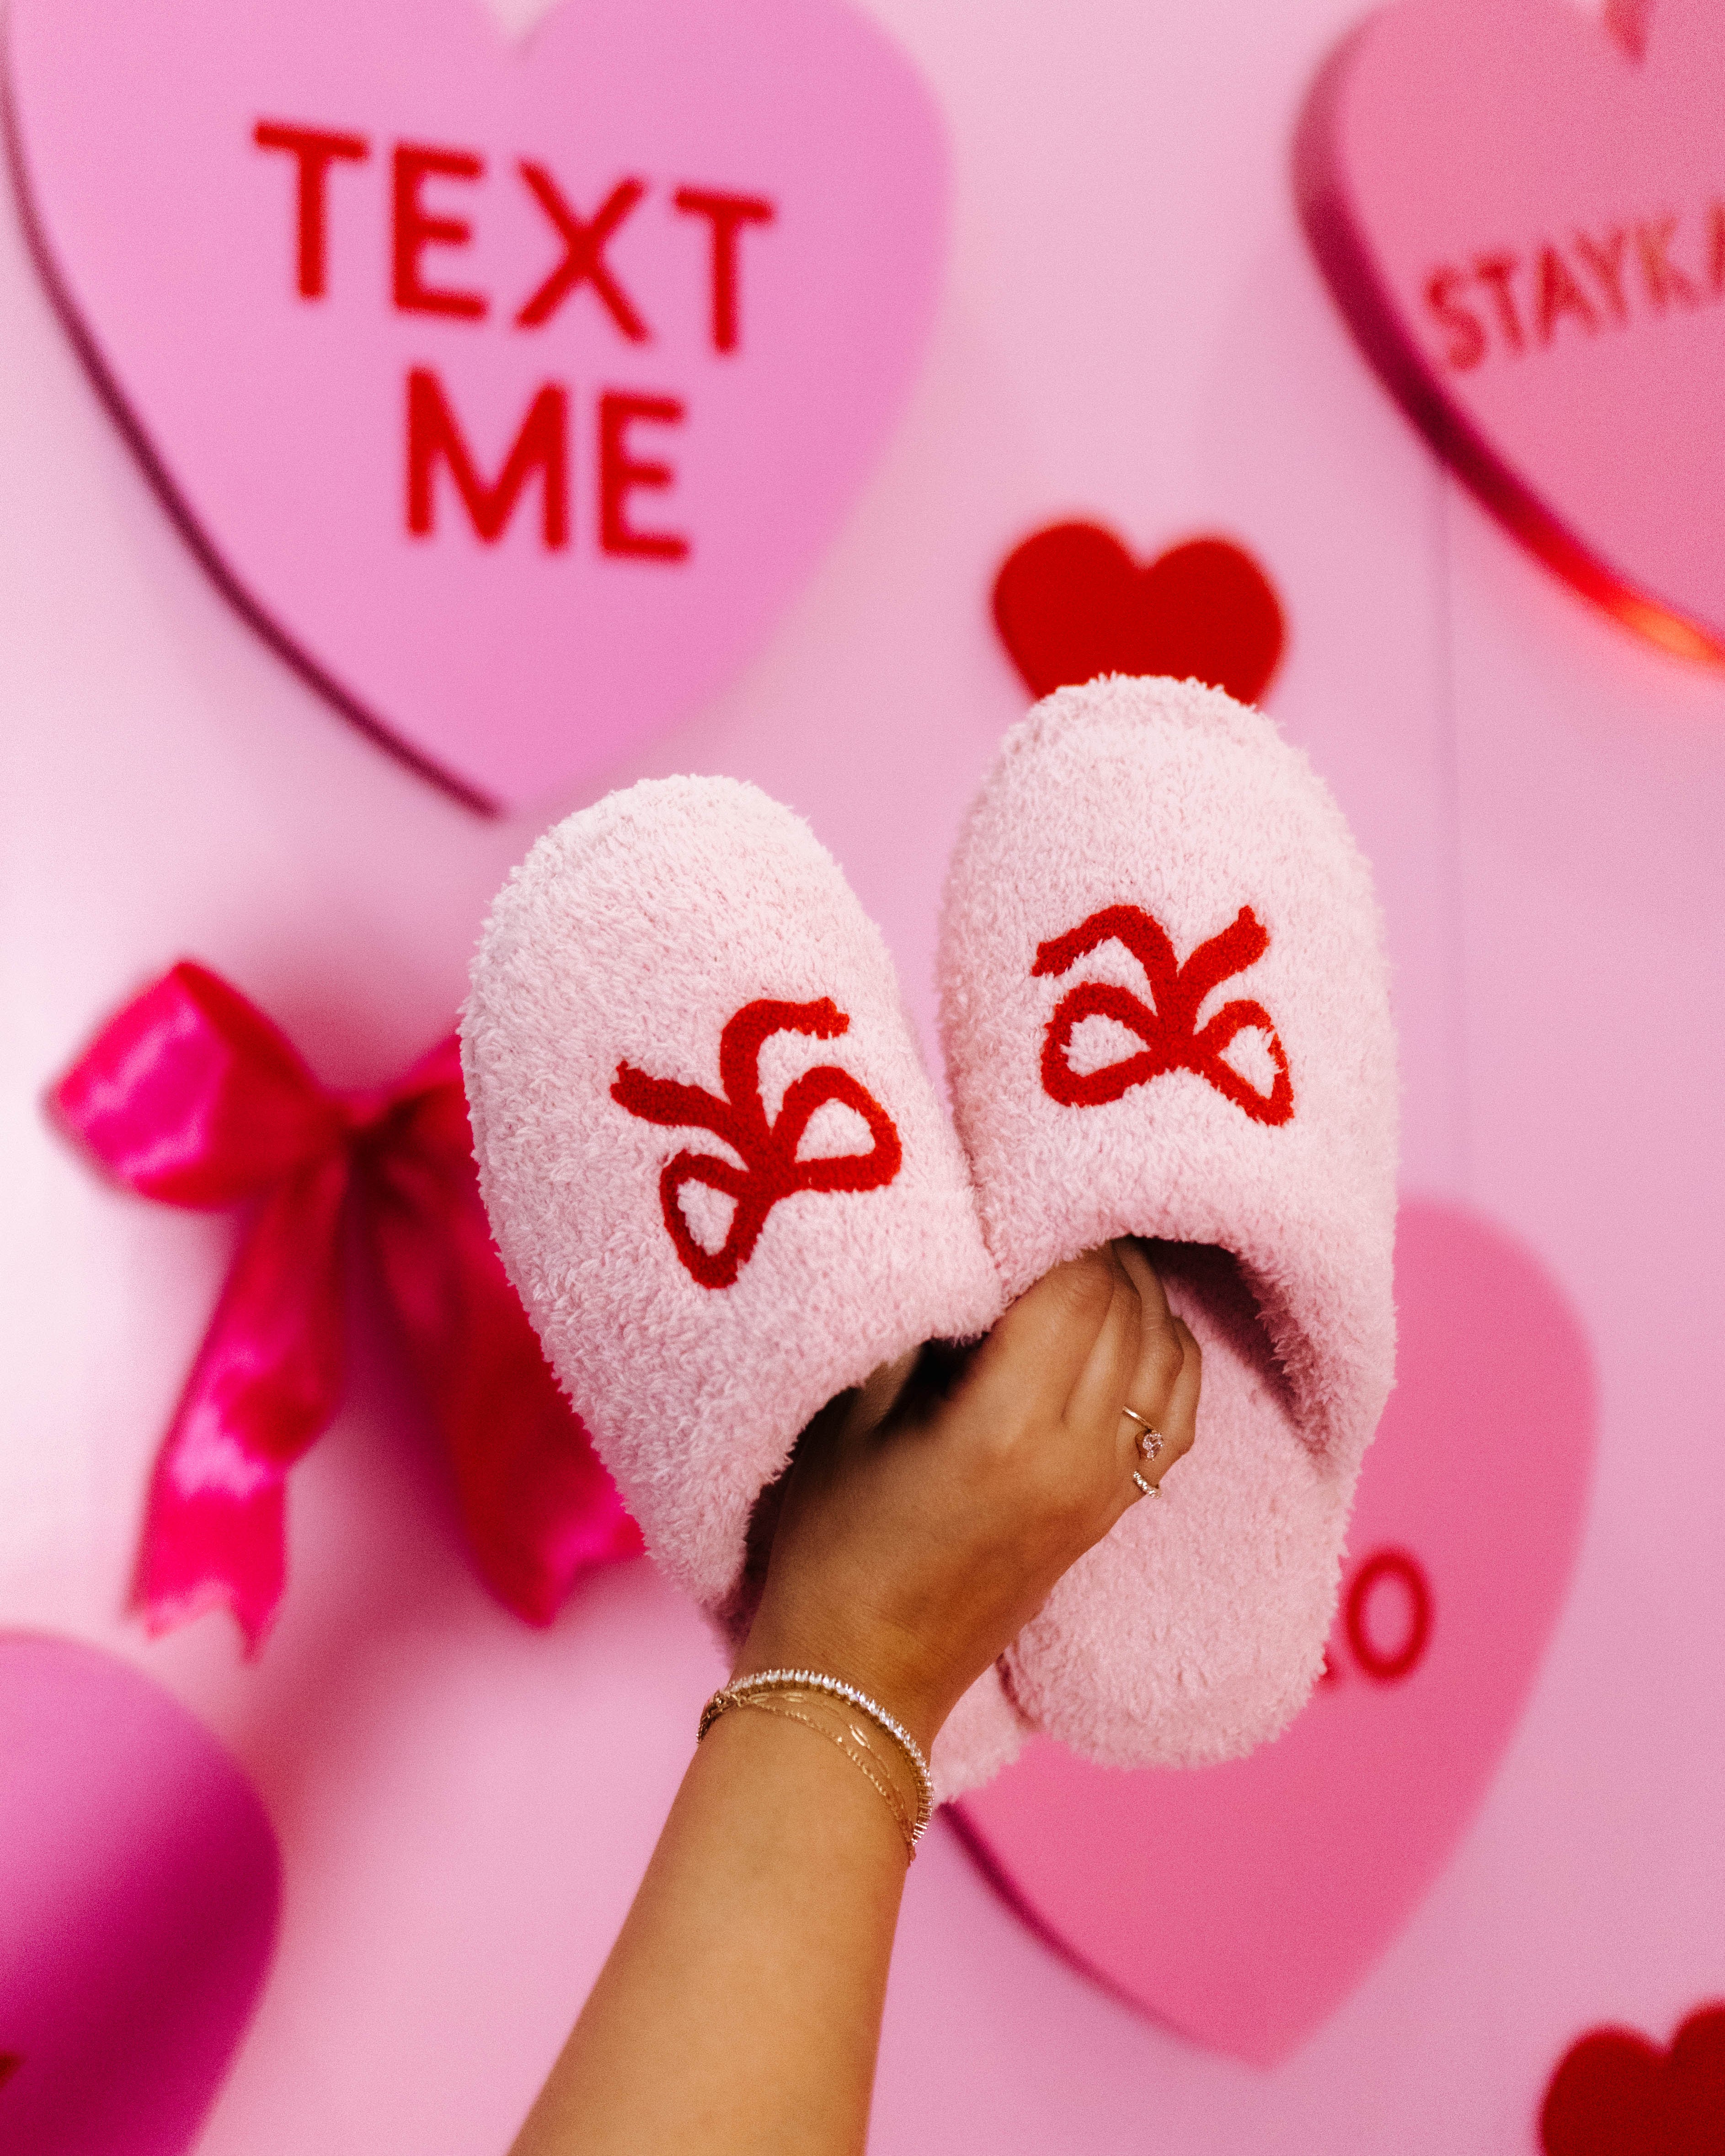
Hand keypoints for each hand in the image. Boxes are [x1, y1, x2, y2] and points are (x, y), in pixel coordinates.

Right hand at [735, 1241, 1201, 1752]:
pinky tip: (1137, 1321)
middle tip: (1056, 1198)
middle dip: (1100, 1244)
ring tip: (1092, 1248)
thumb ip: (908, 1330)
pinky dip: (1168, 1354)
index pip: (1074, 1288)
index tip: (1024, 1184)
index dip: (1058, 1224)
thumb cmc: (830, 1546)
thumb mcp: (845, 1421)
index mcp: (1006, 1430)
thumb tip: (960, 1249)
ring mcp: (1103, 1491)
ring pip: (1164, 1355)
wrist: (861, 1677)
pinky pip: (1175, 1415)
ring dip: (1139, 1290)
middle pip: (1127, 1310)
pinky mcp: (1109, 1514)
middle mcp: (1075, 1459)